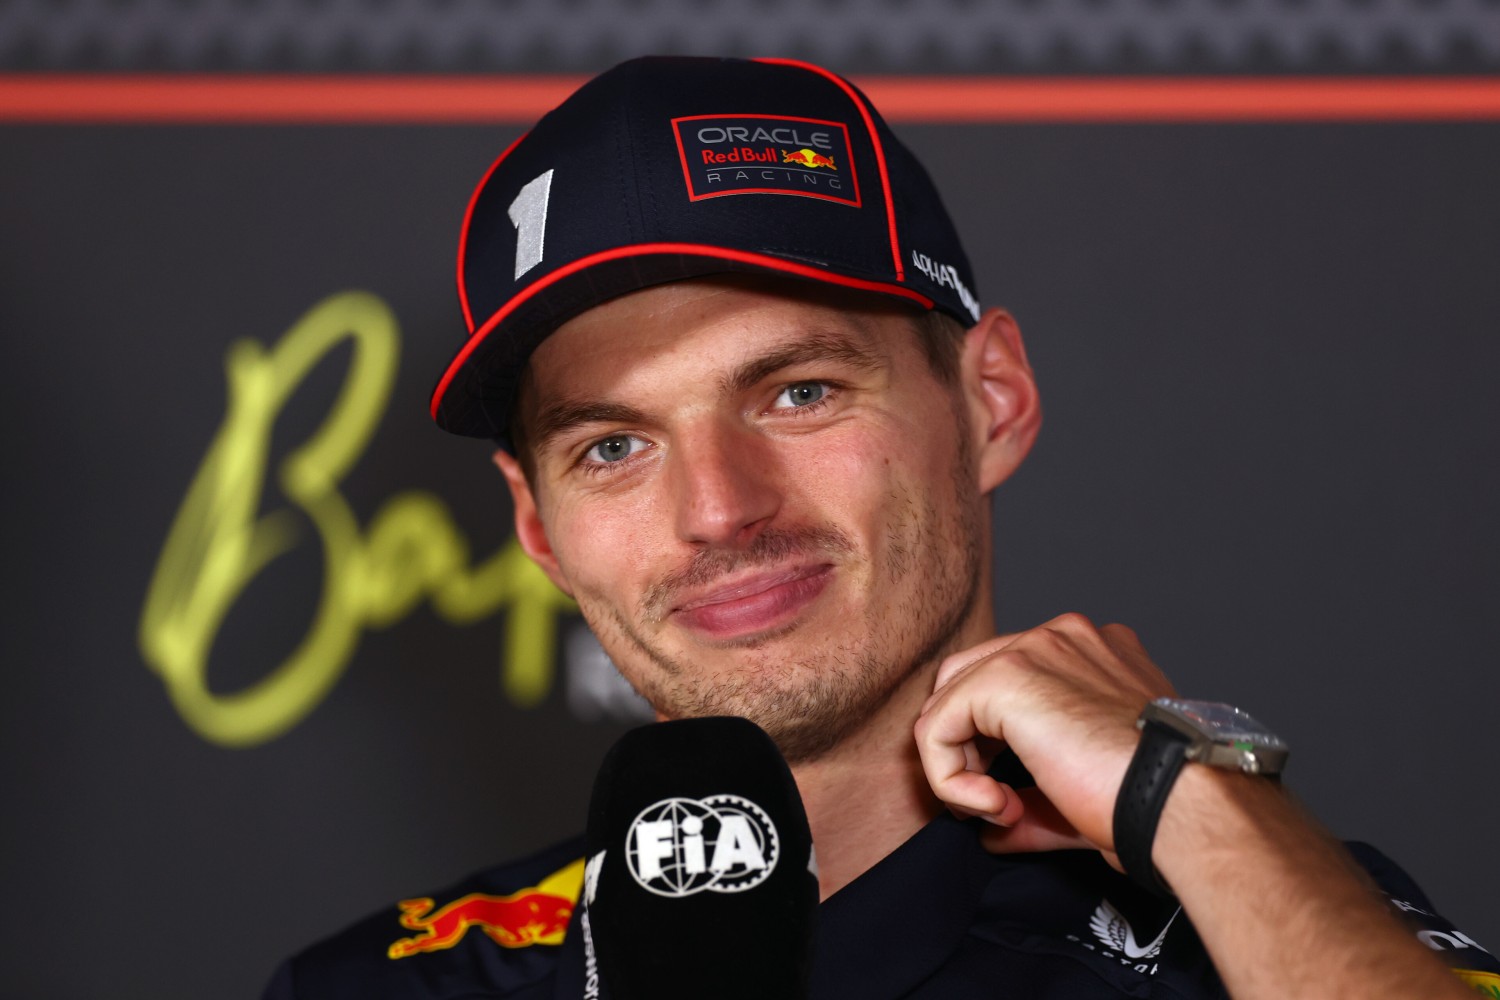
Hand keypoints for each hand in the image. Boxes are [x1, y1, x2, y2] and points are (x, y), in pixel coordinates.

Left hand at [913, 613, 1173, 863]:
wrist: (1179, 804)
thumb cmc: (1152, 801)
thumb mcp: (1082, 795)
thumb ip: (1033, 800)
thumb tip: (992, 828)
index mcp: (1091, 654)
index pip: (1007, 683)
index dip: (993, 745)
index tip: (1020, 801)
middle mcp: (1063, 638)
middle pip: (968, 681)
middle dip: (968, 748)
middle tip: (999, 803)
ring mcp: (1036, 649)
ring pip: (948, 701)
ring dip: (958, 766)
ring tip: (1001, 809)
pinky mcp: (1006, 678)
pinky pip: (936, 725)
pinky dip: (949, 777)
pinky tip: (996, 806)